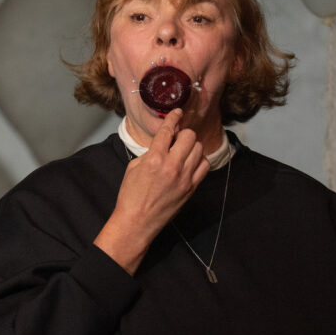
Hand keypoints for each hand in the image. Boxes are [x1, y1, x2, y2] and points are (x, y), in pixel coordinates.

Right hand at [94, 109, 208, 273]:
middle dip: (183, 133)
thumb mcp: (134, 167)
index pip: (168, 130)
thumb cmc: (131, 195)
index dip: (173, 118)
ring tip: (183, 151)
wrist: (137, 221)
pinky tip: (191, 163)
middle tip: (177, 138)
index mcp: (154, 158)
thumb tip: (163, 143)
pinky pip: (204, 166)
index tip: (177, 112)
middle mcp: (172, 165)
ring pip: (199, 149)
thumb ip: (151, 151)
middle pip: (189, 136)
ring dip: (191, 146)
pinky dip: (199, 160)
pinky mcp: (191, 187)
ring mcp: (184, 177)